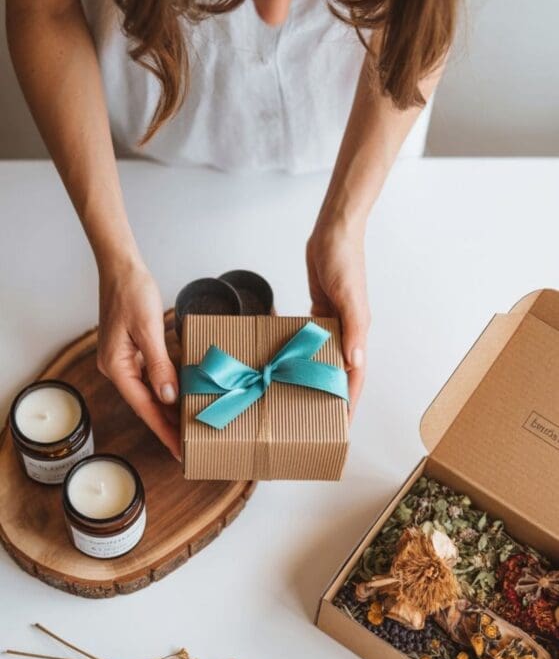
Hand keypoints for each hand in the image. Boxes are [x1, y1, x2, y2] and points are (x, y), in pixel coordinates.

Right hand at [96, 258, 180, 459]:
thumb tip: (167, 396)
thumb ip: (159, 364)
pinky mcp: (132, 350)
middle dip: (167, 425)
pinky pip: (151, 375)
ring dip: (168, 407)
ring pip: (149, 391)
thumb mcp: (148, 329)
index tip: (178, 450)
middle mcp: (117, 367)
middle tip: (188, 445)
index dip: (163, 430)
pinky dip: (167, 386)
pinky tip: (181, 393)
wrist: (121, 266)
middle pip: (146, 403)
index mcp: (117, 366)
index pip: (144, 407)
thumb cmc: (132, 292)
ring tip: (188, 425)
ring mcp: (123, 359)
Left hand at [306, 219, 370, 419]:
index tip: (343, 426)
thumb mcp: (347, 296)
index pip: (355, 376)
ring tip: (301, 397)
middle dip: (333, 396)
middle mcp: (347, 330)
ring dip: (317, 375)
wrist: (333, 232)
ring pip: (325, 356)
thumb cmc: (344, 260)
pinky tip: (289, 360)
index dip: (350, 402)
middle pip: (341, 371)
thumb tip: (354, 363)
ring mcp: (332, 320)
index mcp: (357, 332)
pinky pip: (312, 337)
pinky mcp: (319, 309)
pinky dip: (304, 350)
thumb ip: (353, 330)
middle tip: (318, 421)